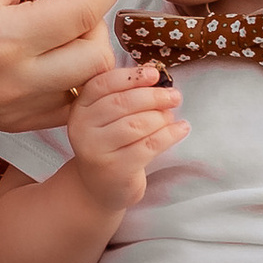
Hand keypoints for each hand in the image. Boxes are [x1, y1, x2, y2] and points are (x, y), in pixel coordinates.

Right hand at [0, 0, 130, 132]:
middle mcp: (11, 83)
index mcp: (2, 37)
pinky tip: (52, 53)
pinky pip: (69, 105)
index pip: (84, 9)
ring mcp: (13, 110)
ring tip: (62, 24)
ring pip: (88, 84)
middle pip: (96, 54)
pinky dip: (73, 77)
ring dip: (88, 47)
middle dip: (98, 15)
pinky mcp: (13, 123)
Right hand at [64, 61, 186, 208]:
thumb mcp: (107, 118)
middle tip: (174, 96)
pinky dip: (170, 134)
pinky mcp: (116, 169)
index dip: (131, 77)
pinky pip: (149, 146)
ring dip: (161, 117)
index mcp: (80, 109)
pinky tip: (181, 128)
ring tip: (172, 115)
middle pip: (121, 103)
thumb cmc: (110, 146)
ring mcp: (97, 151)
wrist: (99, 188)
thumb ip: (124, 95)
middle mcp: (83, 129)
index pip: (103, 84)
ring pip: (136, 124)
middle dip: (153, 96)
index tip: (155, 74)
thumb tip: (155, 75)